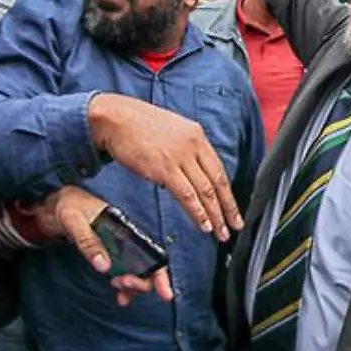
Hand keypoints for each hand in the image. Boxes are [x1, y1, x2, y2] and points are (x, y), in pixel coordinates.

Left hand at [36, 187, 173, 305]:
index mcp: (124, 228)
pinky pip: (123, 274)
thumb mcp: (75, 221)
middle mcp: (126, 240)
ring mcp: (117, 250)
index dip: (160, 273)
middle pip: (147, 267)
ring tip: (118, 288)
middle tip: (123, 284)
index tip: (164, 293)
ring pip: (137, 273)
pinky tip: (120, 297)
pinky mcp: (108, 256)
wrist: (56, 205)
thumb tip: (104, 266)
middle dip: (142, 282)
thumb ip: (89, 242)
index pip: (150, 251)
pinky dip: (124, 288)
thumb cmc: (68, 206)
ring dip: (133, 286)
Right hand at [88, 94, 241, 241]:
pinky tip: (203, 224)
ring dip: (215, 215)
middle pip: (217, 183)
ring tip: (220, 232)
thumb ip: (186, 150)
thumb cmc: (138, 125)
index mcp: (197, 136)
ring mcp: (179, 157)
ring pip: (205, 192)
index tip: (234, 209)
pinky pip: (186, 195)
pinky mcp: (164, 168)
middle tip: (236, 226)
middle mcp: (193, 145)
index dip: (228, 193)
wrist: (115, 118)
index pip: (219, 170)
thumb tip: (192, 170)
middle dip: (228, 208)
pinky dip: (197, 212)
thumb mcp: (172, 131)